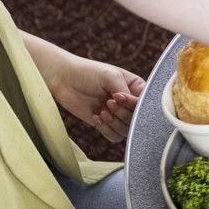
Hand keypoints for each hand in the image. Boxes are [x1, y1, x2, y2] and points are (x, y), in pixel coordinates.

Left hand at [23, 33, 143, 141]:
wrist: (63, 79)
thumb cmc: (88, 72)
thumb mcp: (110, 76)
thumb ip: (124, 91)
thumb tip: (134, 106)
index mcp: (136, 89)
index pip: (145, 104)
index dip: (133, 105)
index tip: (117, 97)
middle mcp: (130, 103)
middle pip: (137, 120)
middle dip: (122, 114)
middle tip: (108, 103)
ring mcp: (117, 114)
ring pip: (127, 130)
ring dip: (115, 123)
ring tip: (102, 112)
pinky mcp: (105, 123)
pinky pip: (114, 136)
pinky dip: (106, 130)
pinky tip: (96, 118)